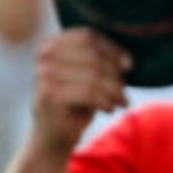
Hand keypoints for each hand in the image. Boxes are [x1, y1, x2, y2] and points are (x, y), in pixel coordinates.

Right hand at [30, 27, 129, 153]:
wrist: (53, 135)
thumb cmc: (75, 103)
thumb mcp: (89, 76)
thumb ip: (103, 61)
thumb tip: (128, 61)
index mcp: (52, 43)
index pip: (88, 36)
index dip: (112, 49)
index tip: (128, 65)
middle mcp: (45, 55)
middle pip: (93, 55)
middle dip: (114, 74)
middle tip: (123, 91)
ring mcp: (44, 74)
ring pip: (93, 74)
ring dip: (113, 90)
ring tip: (121, 102)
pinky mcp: (49, 94)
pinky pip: (88, 92)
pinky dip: (104, 101)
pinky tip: (109, 109)